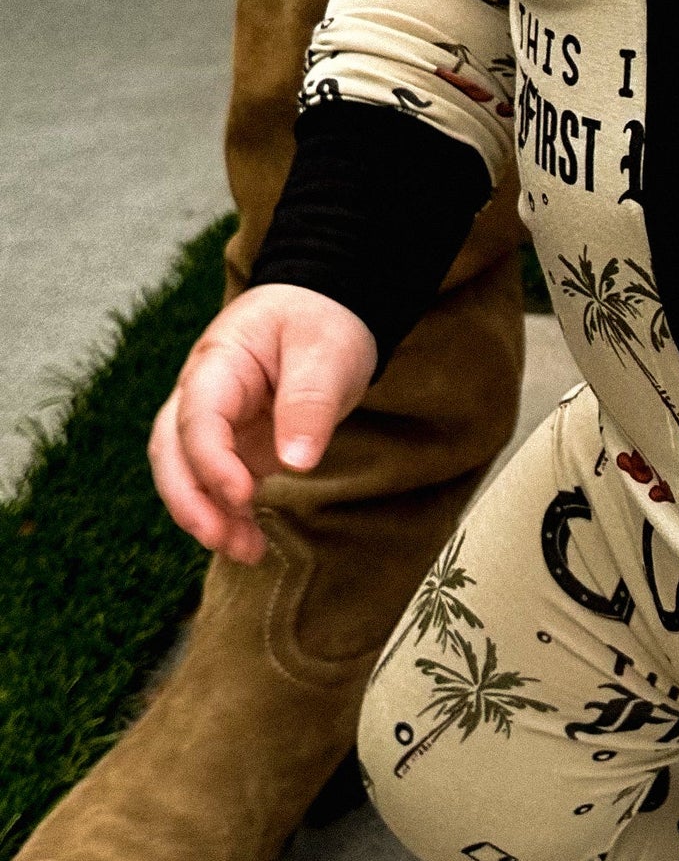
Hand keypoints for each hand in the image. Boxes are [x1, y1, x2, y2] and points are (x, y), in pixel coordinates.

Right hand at [149, 287, 378, 564]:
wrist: (324, 308)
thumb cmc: (321, 322)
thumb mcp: (326, 352)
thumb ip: (308, 403)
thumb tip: (296, 462)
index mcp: (217, 364)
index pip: (197, 418)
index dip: (212, 461)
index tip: (243, 495)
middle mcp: (202, 396)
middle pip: (171, 451)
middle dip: (190, 501)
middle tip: (223, 539)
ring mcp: (215, 424)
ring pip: (185, 474)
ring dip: (207, 516)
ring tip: (247, 551)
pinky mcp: (233, 447)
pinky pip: (215, 485)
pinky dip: (227, 516)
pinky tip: (250, 542)